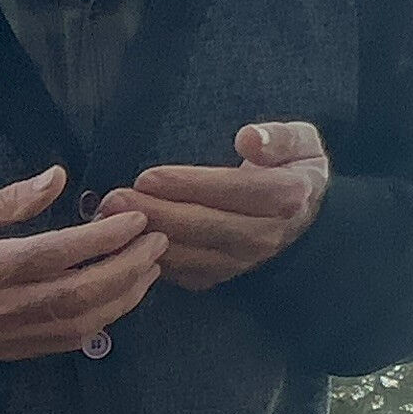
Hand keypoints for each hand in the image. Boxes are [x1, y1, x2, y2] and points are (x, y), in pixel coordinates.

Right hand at [0, 166, 166, 360]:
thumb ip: (12, 198)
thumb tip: (58, 177)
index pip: (57, 254)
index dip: (103, 239)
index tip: (136, 221)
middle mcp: (3, 305)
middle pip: (79, 292)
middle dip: (128, 267)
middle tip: (158, 242)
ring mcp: (13, 333)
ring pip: (83, 320)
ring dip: (126, 295)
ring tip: (151, 268)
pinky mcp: (20, 350)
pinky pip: (73, 339)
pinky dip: (107, 317)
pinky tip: (125, 295)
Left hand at [101, 122, 330, 291]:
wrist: (305, 220)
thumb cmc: (294, 169)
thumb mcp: (302, 142)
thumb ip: (278, 137)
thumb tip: (248, 138)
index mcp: (285, 196)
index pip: (233, 191)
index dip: (189, 185)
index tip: (148, 177)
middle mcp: (264, 234)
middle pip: (203, 226)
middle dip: (154, 213)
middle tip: (113, 198)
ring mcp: (241, 261)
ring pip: (187, 253)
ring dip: (144, 237)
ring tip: (107, 216)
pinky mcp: (219, 276)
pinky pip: (180, 272)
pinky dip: (148, 257)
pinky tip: (121, 239)